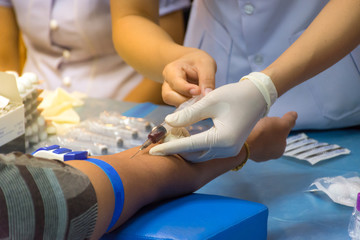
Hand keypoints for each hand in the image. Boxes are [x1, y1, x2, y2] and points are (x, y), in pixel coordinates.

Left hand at [150, 74, 275, 161]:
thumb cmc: (235, 95)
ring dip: (184, 148)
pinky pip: (207, 151)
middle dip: (175, 148)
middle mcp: (227, 150)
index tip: (151, 151)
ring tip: (171, 136)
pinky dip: (194, 146)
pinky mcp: (230, 148)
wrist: (258, 96)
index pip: (188, 146)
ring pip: (199, 155)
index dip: (168, 147)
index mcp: (222, 139)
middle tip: (161, 137)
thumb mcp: (209, 101)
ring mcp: (230, 151)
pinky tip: (185, 136)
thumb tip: (167, 122)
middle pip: (193, 155)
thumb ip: (188, 114)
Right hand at [161, 48, 215, 106]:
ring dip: (188, 106)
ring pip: (174, 104)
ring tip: (201, 101)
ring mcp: (169, 93)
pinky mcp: (176, 101)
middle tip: (201, 99)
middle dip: (186, 100)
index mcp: (171, 70)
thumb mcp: (206, 64)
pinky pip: (180, 109)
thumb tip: (207, 95)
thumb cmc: (198, 62)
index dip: (187, 89)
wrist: (193, 63)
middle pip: (170, 96)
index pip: (176, 83)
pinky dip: (190, 109)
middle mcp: (167, 83)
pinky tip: (199, 105)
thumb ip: (207, 79)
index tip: (199, 92)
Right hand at [246, 111, 297, 161]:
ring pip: (258, 140)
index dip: (277, 127)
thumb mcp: (282, 123)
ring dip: (256, 133)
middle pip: (269, 138)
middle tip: (261, 124)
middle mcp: (268, 155)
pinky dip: (247, 136)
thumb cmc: (265, 134)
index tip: (271, 123)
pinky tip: (246, 133)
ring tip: (252, 127)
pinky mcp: (244, 152)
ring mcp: (255, 154)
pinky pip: (248, 142)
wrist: (244, 143)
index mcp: (279, 150)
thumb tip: (294, 115)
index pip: (281, 136)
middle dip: (266, 130)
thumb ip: (290, 120)